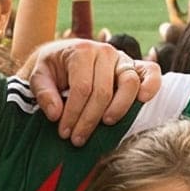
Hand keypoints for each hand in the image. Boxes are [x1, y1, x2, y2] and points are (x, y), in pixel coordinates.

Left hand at [25, 39, 160, 145]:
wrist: (62, 56)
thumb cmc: (51, 69)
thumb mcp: (38, 77)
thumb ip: (43, 93)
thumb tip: (55, 114)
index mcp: (81, 51)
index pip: (81, 88)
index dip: (73, 114)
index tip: (64, 133)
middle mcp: (104, 52)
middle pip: (103, 91)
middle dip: (89, 119)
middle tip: (77, 139)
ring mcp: (122, 58)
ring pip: (129, 83)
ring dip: (119, 108)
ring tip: (106, 124)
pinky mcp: (134, 66)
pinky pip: (150, 72)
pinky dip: (151, 85)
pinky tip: (144, 100)